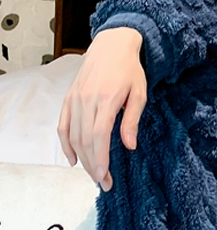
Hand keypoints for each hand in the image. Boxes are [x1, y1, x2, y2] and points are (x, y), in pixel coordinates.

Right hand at [57, 27, 146, 191]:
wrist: (111, 46)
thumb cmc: (130, 70)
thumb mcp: (139, 93)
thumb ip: (132, 120)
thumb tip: (129, 146)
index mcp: (105, 100)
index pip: (99, 136)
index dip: (100, 158)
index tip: (105, 176)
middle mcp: (86, 101)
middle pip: (85, 141)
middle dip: (93, 165)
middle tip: (103, 183)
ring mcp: (74, 100)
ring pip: (74, 136)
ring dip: (82, 159)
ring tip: (93, 174)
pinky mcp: (68, 99)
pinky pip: (63, 126)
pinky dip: (66, 144)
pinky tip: (73, 160)